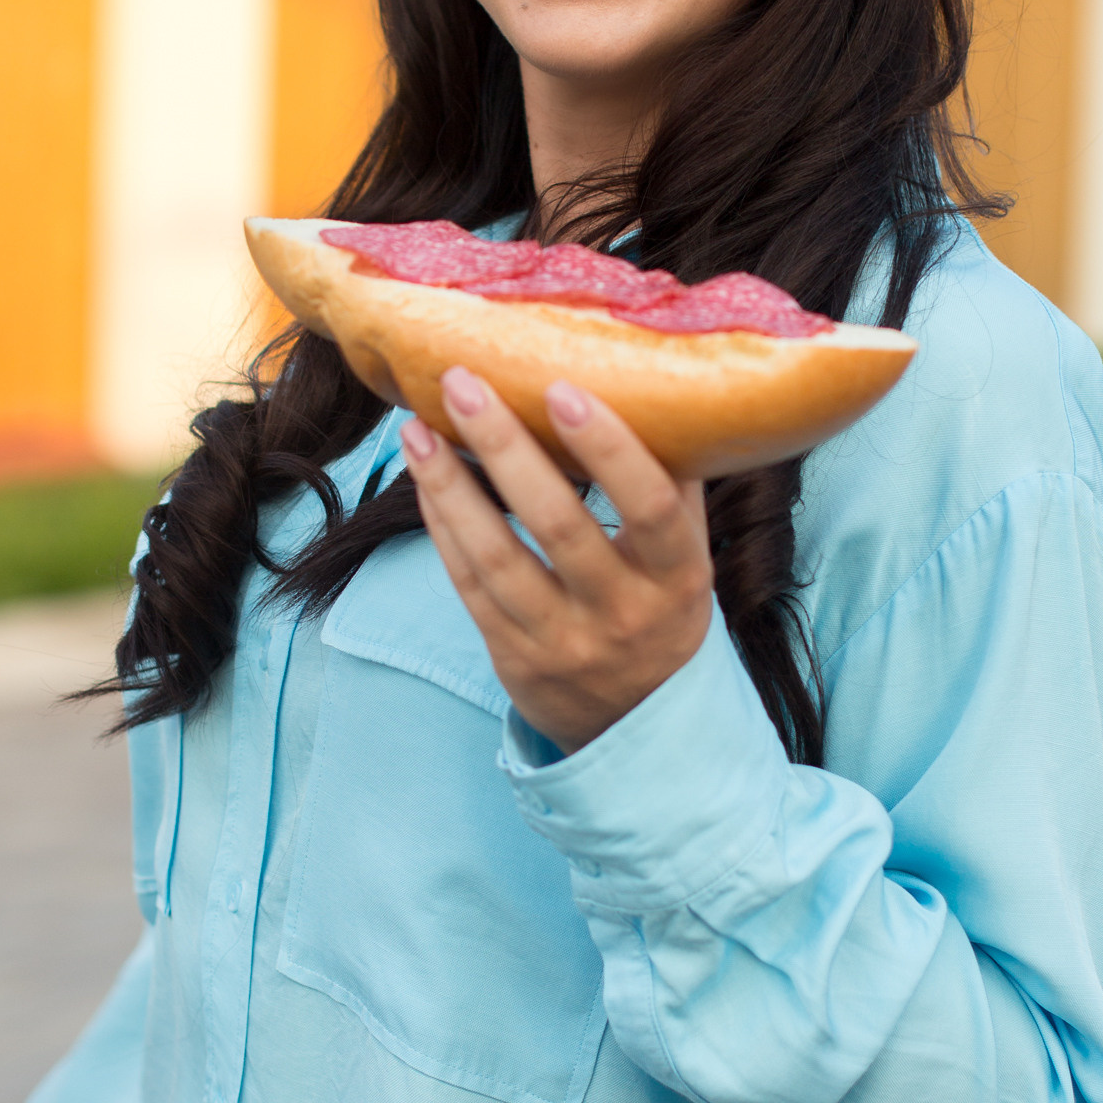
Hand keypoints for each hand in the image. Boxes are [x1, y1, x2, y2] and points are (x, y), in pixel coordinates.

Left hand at [402, 370, 712, 751]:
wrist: (637, 722)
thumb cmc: (660, 607)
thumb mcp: (686, 557)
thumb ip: (672, 483)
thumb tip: (647, 381)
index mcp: (678, 578)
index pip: (651, 508)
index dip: (609, 449)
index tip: (562, 388)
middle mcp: (622, 613)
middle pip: (558, 525)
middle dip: (504, 448)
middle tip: (463, 383)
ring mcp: (563, 642)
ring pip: (497, 557)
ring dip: (450, 486)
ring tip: (417, 427)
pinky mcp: (513, 657)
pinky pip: (469, 585)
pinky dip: (444, 525)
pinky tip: (425, 477)